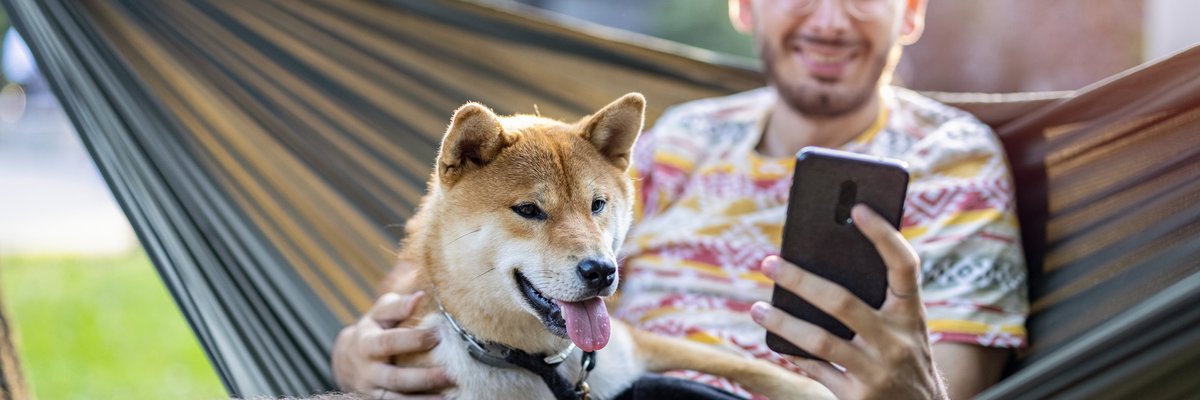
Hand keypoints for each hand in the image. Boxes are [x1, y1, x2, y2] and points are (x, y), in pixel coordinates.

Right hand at [332, 291, 453, 398]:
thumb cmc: (373, 329)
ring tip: (448, 397)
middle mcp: (368, 370)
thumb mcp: (379, 313)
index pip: (389, 342)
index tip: (438, 335)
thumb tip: (420, 297)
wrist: (346, 359)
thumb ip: (398, 306)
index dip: (413, 340)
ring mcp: (371, 390)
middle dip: (423, 378)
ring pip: (395, 399)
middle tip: (450, 373)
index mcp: (367, 343)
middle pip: (395, 378)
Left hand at [751, 205, 945, 399]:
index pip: (904, 266)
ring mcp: (879, 371)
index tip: (858, 208)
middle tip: (768, 262)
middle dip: (799, 279)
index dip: (884, 235)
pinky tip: (775, 340)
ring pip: (820, 340)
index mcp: (912, 314)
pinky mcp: (859, 398)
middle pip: (841, 302)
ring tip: (757, 308)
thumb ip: (877, 298)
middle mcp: (898, 341)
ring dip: (782, 321)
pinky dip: (793, 352)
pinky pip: (816, 369)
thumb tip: (818, 263)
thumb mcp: (904, 327)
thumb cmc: (903, 354)